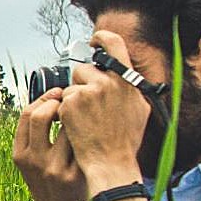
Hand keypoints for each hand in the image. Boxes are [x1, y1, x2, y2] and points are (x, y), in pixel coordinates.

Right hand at [12, 87, 87, 200]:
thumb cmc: (47, 178)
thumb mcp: (30, 160)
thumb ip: (34, 134)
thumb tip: (52, 96)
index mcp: (20, 154)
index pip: (27, 115)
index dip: (43, 99)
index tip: (56, 94)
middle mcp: (34, 161)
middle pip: (40, 116)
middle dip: (56, 102)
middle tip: (68, 101)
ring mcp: (54, 168)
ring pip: (66, 127)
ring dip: (74, 117)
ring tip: (80, 116)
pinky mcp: (74, 174)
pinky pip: (81, 143)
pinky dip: (86, 133)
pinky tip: (90, 131)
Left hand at [57, 29, 150, 193]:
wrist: (110, 162)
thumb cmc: (125, 139)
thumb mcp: (138, 108)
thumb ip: (129, 86)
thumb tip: (122, 71)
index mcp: (125, 81)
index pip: (113, 42)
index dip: (101, 38)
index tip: (94, 41)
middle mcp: (106, 82)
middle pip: (83, 69)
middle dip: (81, 83)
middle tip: (89, 105)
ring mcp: (86, 93)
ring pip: (70, 86)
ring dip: (73, 99)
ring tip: (86, 120)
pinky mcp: (69, 104)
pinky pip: (62, 100)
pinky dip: (65, 111)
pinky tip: (77, 126)